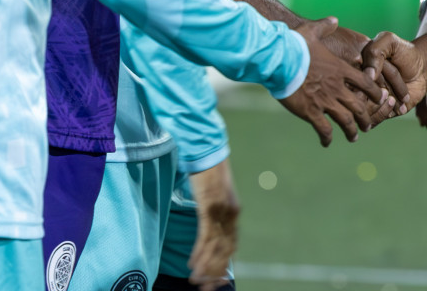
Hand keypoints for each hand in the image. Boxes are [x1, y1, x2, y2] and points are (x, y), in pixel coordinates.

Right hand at [187, 161, 240, 290]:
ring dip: (205, 267)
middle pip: (225, 250)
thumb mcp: (216, 191)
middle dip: (215, 271)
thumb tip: (210, 218)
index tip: (218, 278)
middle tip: (208, 288)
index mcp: (233, 211)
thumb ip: (216, 207)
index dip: (224, 262)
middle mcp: (229, 214)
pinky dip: (199, 254)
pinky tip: (193, 265)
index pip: (232, 244)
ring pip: (215, 248)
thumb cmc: (209, 169)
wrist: (207, 148)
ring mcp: (219, 212)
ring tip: (197, 282)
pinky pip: (205, 237)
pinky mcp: (208, 208)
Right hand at [279, 17, 390, 145]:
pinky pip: (324, 129)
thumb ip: (325, 26)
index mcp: (340, 69)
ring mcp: (325, 101)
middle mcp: (337, 87)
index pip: (366, 83)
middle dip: (366, 118)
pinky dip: (327, 138)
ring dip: (351, 131)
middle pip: (359, 106)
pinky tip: (327, 142)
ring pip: (346, 121)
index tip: (380, 99)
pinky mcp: (311, 112)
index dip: (375, 93)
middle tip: (367, 125)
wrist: (277, 59)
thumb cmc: (293, 44)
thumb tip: (334, 19)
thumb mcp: (311, 30)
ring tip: (353, 137)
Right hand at [361, 31, 426, 124]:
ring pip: (364, 110)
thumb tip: (368, 75)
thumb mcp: (389, 41)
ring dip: (386, 102)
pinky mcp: (376, 112)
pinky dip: (387, 112)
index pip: (352, 77)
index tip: (387, 65)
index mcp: (356, 66)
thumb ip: (376, 52)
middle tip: (394, 81)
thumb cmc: (404, 52)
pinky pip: (372, 120)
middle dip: (382, 87)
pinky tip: (400, 104)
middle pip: (359, 94)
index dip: (371, 75)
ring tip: (397, 95)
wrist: (422, 68)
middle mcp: (358, 84)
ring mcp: (366, 99)